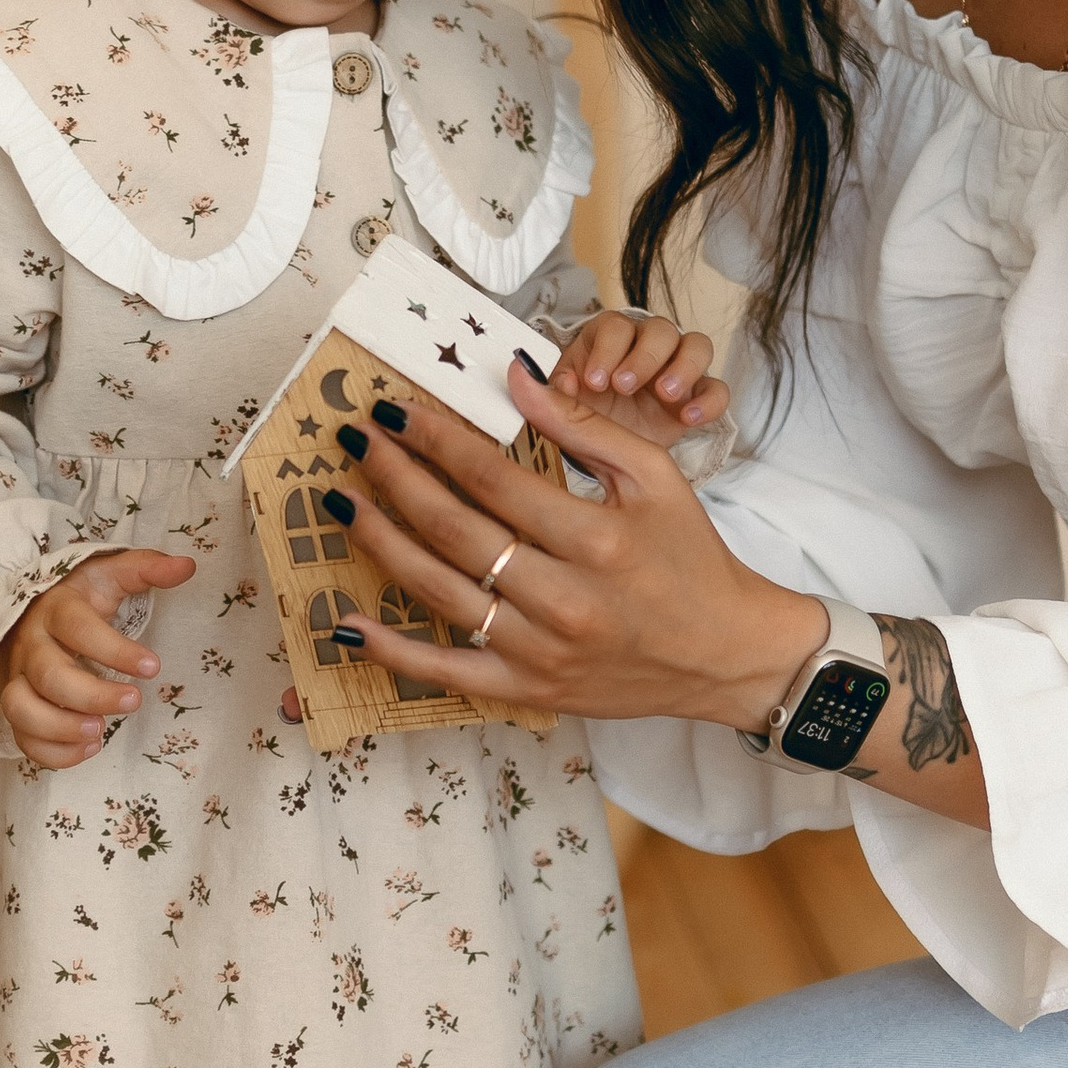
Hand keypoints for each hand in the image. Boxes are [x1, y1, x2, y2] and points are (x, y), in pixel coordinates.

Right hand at [0, 547, 193, 768]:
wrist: (23, 616)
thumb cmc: (76, 598)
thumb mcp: (108, 574)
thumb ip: (145, 568)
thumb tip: (187, 566)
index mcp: (56, 610)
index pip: (78, 628)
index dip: (115, 650)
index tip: (153, 667)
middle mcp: (31, 645)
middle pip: (49, 675)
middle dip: (92, 695)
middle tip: (134, 702)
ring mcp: (18, 679)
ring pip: (21, 709)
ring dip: (61, 728)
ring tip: (100, 732)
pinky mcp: (16, 707)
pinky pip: (23, 737)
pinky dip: (52, 752)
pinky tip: (90, 747)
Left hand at [312, 363, 820, 729]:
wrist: (725, 654)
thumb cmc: (691, 559)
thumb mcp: (656, 477)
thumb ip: (583, 426)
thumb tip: (516, 377)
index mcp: (596, 539)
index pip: (492, 477)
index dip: (434, 438)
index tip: (394, 410)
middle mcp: (563, 598)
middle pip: (454, 528)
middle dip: (394, 477)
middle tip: (354, 440)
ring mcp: (540, 651)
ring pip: (438, 591)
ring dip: (380, 541)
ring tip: (341, 501)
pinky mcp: (528, 690)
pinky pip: (446, 672)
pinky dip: (393, 651)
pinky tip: (347, 622)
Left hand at [545, 307, 727, 448]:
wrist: (610, 445)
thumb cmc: (588, 411)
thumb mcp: (566, 403)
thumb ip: (559, 391)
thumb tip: (564, 382)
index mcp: (612, 338)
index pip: (616, 327)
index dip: (607, 351)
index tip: (595, 382)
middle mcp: (648, 344)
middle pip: (661, 329)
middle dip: (644, 357)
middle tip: (625, 386)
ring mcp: (678, 366)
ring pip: (697, 346)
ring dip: (684, 367)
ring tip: (665, 394)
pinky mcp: (698, 394)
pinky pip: (717, 388)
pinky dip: (709, 401)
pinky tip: (690, 418)